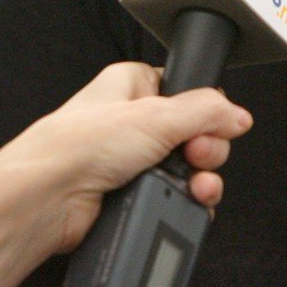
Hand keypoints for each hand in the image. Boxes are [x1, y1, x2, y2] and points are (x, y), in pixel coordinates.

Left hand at [6, 61, 252, 250]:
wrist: (48, 196)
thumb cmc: (79, 144)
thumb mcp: (156, 115)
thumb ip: (206, 112)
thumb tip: (237, 114)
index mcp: (131, 86)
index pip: (186, 92)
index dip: (205, 111)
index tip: (212, 124)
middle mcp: (131, 121)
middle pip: (194, 134)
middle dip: (206, 149)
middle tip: (196, 155)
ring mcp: (131, 161)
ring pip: (187, 169)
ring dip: (201, 179)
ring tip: (196, 185)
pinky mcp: (130, 195)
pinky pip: (174, 196)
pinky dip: (187, 201)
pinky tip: (189, 201)